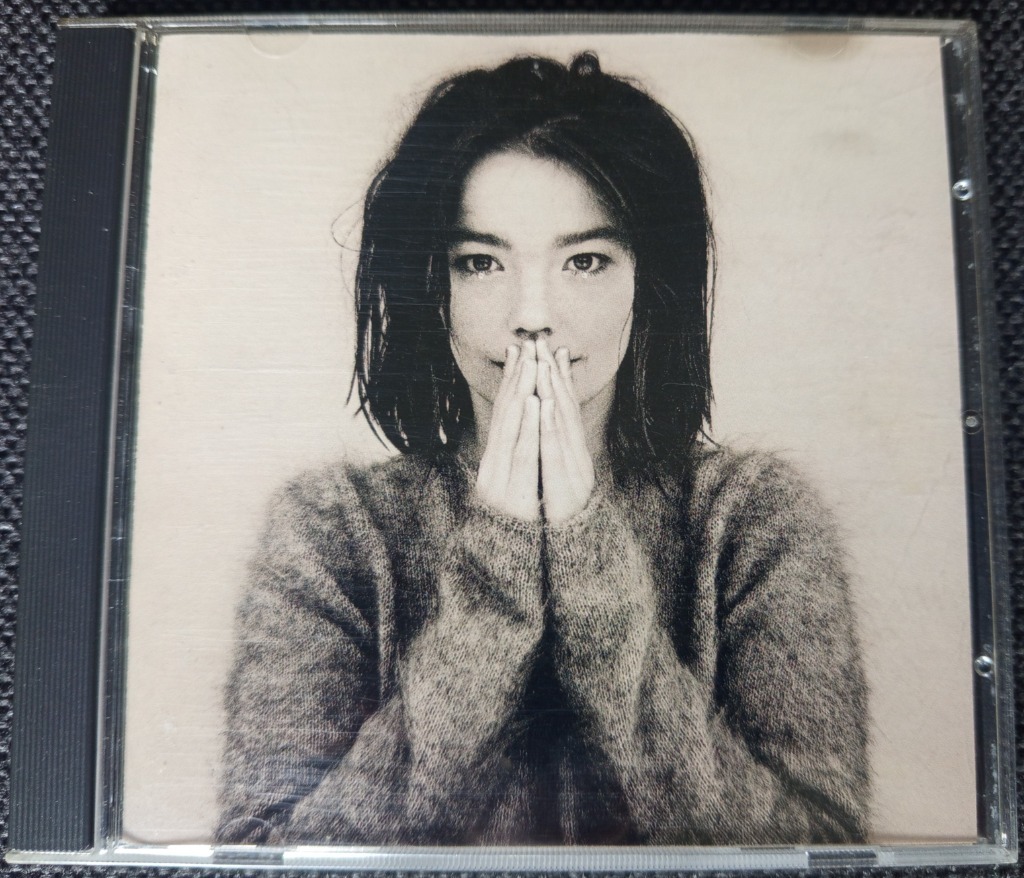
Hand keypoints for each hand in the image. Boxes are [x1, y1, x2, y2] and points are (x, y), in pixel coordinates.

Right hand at [474, 341, 539, 520]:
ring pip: (510, 429)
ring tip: (530, 365)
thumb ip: (512, 465)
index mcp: (494, 464)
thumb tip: (518, 441)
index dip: (511, 382)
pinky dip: (526, 426)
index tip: (520, 352)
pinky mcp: (510, 493)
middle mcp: (492, 466)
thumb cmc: (511, 532)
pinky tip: (533, 405)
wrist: (500, 571)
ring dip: (519, 393)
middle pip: (504, 415)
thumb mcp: (512, 494)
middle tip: (526, 345)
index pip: (503, 415)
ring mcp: (498, 480)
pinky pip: (520, 454)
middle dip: (516, 378)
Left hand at [536, 338, 594, 523]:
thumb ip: (556, 450)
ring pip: (563, 425)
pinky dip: (550, 426)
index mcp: (574, 456)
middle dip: (554, 375)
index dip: (559, 378)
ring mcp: (574, 472)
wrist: (575, 554)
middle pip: (566, 411)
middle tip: (545, 342)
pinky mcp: (565, 487)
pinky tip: (544, 405)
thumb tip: (550, 419)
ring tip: (545, 364)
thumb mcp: (559, 479)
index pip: (567, 410)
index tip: (551, 348)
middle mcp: (577, 459)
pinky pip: (555, 451)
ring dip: (554, 391)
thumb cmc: (563, 516)